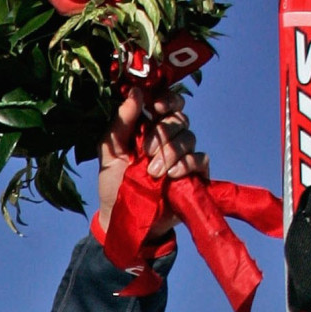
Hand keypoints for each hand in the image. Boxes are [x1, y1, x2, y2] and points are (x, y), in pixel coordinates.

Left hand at [94, 88, 210, 234]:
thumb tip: (136, 92)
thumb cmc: (114, 184)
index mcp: (149, 127)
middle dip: (163, 132)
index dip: (167, 99)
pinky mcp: (195, 174)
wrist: (124, 219)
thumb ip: (121, 122)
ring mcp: (183, 156)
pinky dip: (187, 164)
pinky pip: (201, 158)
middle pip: (179, 118)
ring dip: (171, 152)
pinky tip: (172, 176)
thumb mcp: (109, 152)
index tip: (156, 106)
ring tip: (153, 173)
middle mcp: (168, 138)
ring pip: (189, 137)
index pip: (167, 102)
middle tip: (145, 151)